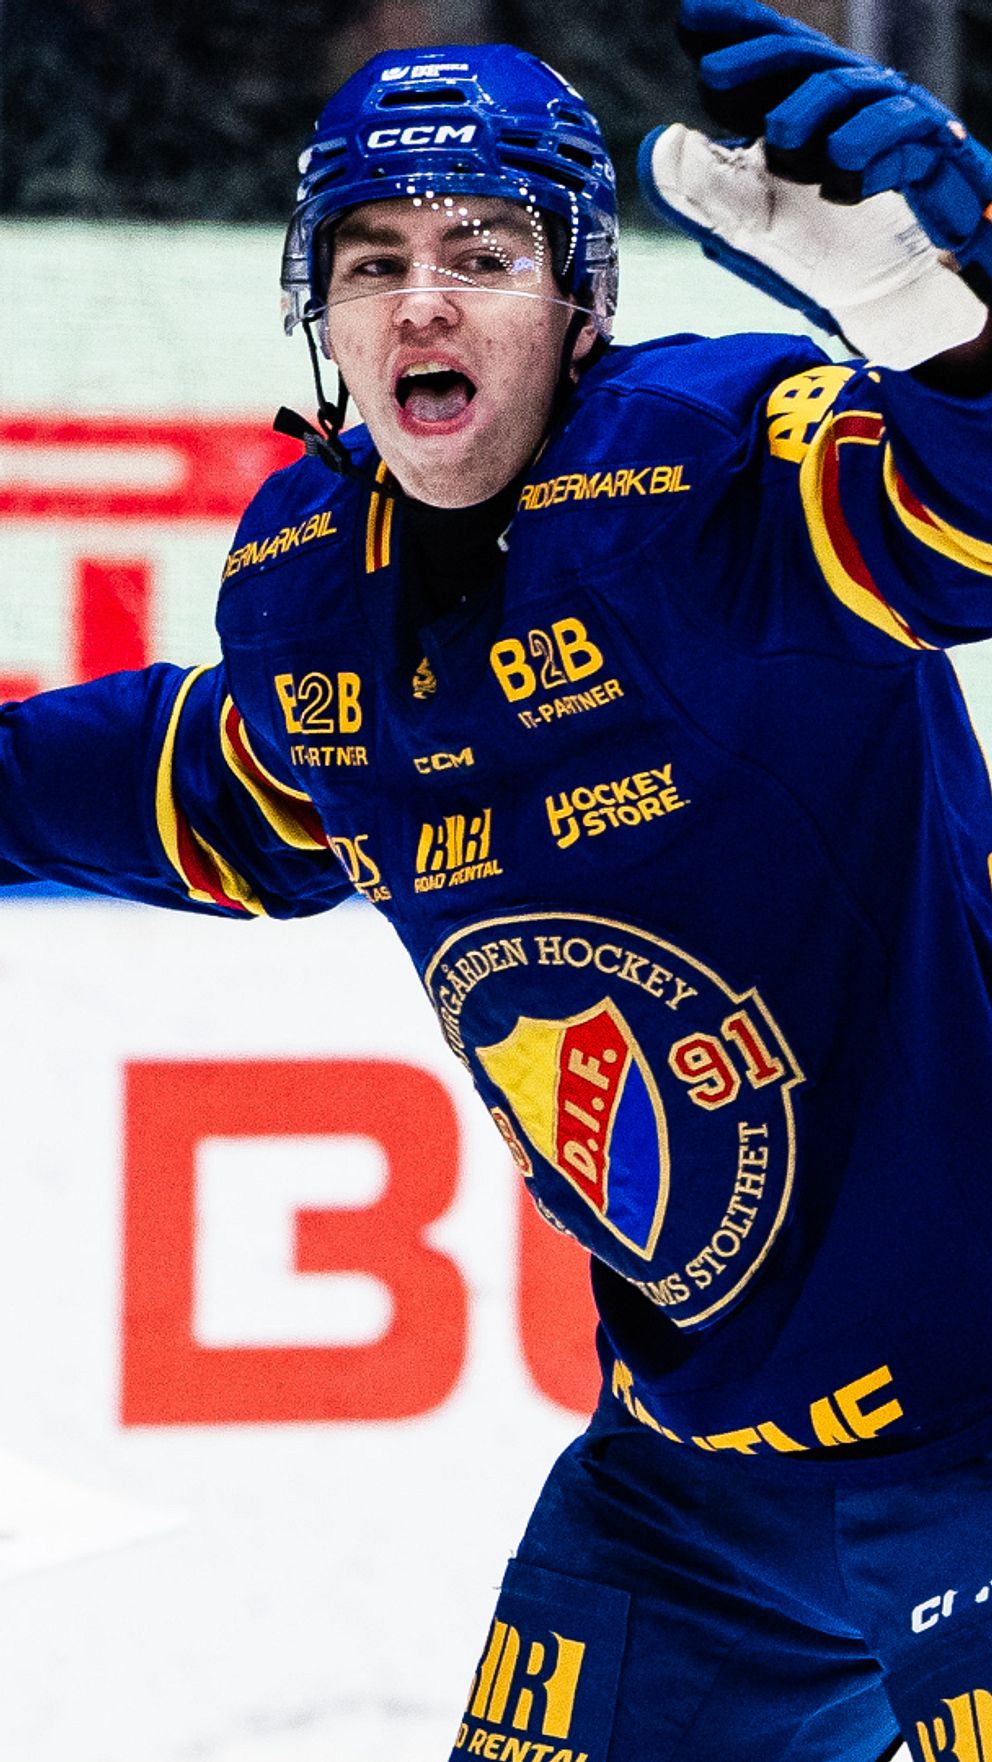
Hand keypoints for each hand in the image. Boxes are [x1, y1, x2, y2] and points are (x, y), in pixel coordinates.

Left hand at [639, 0, 991, 368]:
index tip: (690, 20)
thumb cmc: (817, 247)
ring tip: (779, 139)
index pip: (765, 52)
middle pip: (801, 57)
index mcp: (796, 104)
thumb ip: (703, 190)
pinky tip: (841, 171)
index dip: (733, 28)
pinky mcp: (924, 151)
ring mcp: (885, 118)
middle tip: (712, 75)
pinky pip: (899, 132)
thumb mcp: (748, 224)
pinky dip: (867, 148)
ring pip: (846, 88)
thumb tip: (660, 142)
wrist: (888, 290)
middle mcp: (842, 100)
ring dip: (809, 108)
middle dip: (758, 58)